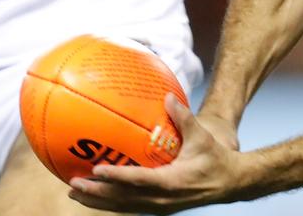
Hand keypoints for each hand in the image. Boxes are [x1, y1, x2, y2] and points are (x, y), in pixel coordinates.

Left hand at [69, 94, 242, 213]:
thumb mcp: (202, 137)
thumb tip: (167, 96)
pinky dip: (110, 202)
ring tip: (74, 193)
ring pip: (123, 206)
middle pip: (123, 199)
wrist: (229, 182)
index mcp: (171, 182)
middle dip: (97, 193)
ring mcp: (159, 206)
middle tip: (73, 184)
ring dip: (98, 201)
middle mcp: (161, 199)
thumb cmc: (214, 158)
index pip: (138, 181)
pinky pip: (129, 206)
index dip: (116, 177)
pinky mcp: (158, 208)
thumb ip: (184, 118)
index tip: (96, 170)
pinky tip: (96, 196)